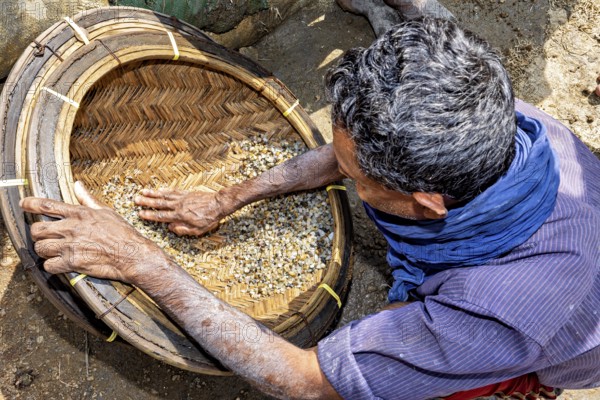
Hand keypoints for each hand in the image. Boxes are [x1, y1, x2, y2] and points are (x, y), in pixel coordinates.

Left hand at [20, 181, 167, 283]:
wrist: (132, 254)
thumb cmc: (123, 233)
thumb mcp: (106, 211)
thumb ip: (87, 199)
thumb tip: (78, 185)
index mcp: (79, 214)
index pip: (46, 205)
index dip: (30, 204)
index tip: (24, 204)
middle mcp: (72, 228)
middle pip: (37, 229)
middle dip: (37, 234)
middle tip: (44, 236)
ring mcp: (71, 246)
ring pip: (41, 248)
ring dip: (44, 250)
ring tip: (53, 251)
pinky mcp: (73, 263)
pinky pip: (49, 265)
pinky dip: (52, 266)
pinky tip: (59, 264)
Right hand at [135, 188, 228, 235]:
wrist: (219, 204)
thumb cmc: (209, 219)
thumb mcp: (197, 230)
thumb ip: (182, 230)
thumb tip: (170, 228)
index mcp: (179, 216)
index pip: (161, 216)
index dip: (149, 215)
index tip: (140, 213)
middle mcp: (178, 206)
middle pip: (159, 203)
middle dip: (147, 202)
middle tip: (136, 200)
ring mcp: (182, 198)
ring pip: (164, 196)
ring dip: (153, 194)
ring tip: (142, 192)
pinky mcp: (186, 193)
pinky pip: (173, 191)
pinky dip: (165, 190)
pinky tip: (159, 190)